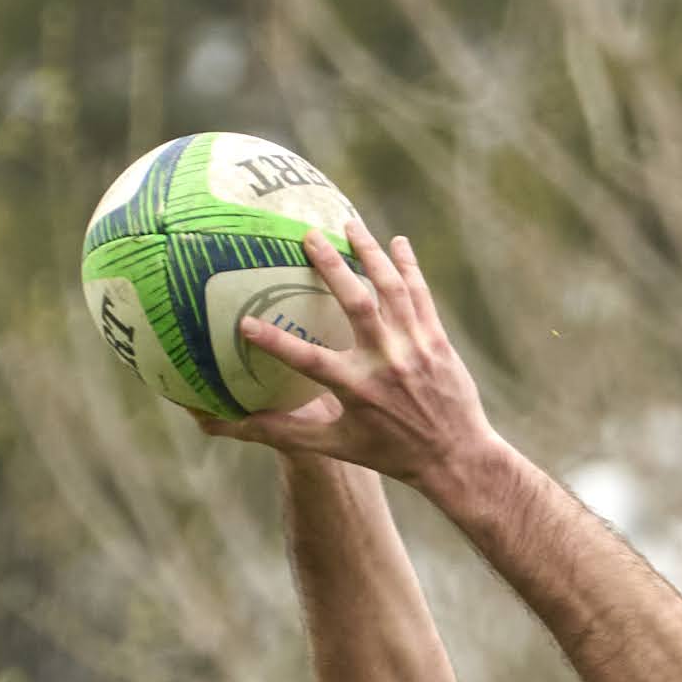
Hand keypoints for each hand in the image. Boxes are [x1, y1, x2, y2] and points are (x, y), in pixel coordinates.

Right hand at [196, 229, 508, 498]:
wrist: (455, 457)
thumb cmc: (389, 453)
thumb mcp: (334, 447)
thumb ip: (282, 431)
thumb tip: (227, 427)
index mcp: (356, 389)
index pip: (308, 360)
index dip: (275, 342)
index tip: (244, 321)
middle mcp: (386, 363)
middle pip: (357, 304)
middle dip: (332, 266)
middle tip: (309, 234)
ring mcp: (414, 347)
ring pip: (391, 289)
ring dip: (371, 252)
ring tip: (350, 224)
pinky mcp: (437, 340)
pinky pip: (420, 294)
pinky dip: (409, 267)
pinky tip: (398, 243)